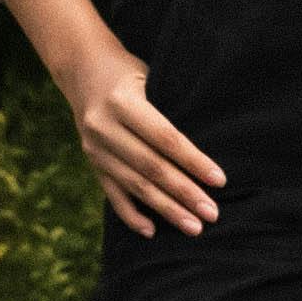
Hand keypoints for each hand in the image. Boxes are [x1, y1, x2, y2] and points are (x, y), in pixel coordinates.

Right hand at [57, 43, 226, 234]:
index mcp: (122, 102)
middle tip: (212, 214)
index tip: (219, 180)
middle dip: (184, 193)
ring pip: (135, 185)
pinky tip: (152, 231)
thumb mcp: (150, 77)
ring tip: (194, 227)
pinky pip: (112, 194)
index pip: (165, 138)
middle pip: (151, 167)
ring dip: (166, 209)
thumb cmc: (130, 73)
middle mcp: (104, 127)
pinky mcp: (92, 162)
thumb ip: (171, 108)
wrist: (82, 69)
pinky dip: (131, 215)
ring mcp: (94, 148)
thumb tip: (206, 148)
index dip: (193, 161)